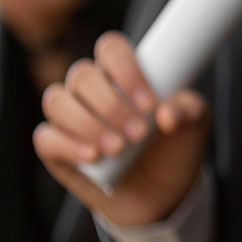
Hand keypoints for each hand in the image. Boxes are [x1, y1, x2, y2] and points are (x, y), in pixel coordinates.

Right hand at [32, 32, 209, 225]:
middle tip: (140, 133)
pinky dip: (68, 145)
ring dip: (87, 124)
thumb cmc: (176, 146)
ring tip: (119, 148)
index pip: (111, 49)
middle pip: (83, 75)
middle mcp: (92, 89)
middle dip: (111, 105)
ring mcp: (70, 117)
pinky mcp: (55, 147)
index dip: (126, 70)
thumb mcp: (195, 124)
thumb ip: (189, 110)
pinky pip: (46, 137)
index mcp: (124, 73)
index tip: (150, 104)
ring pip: (58, 101)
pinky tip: (94, 157)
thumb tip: (168, 114)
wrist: (162, 192)